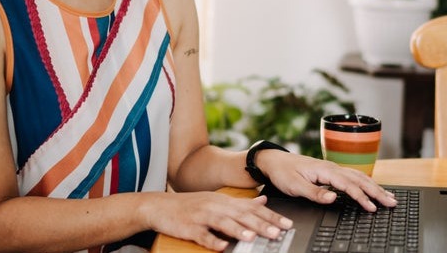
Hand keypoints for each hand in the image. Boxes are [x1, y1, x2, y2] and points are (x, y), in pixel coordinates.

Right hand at [147, 192, 292, 250]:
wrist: (159, 206)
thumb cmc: (191, 206)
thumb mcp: (218, 201)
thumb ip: (241, 202)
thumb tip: (263, 201)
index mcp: (225, 201)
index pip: (252, 209)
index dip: (271, 216)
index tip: (287, 224)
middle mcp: (216, 206)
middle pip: (241, 215)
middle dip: (261, 224)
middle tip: (277, 232)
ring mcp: (202, 216)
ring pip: (223, 223)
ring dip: (239, 230)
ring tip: (253, 237)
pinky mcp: (189, 227)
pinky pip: (202, 235)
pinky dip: (212, 241)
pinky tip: (222, 247)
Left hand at [257, 151, 397, 211]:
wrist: (274, 160)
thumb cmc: (283, 173)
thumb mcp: (295, 186)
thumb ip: (315, 193)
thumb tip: (333, 198)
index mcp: (325, 170)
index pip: (349, 185)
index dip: (362, 197)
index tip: (372, 207)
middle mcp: (332, 168)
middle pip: (360, 179)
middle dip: (377, 191)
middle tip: (392, 202)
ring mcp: (333, 169)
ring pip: (359, 177)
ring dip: (375, 187)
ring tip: (388, 196)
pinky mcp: (331, 171)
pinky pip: (353, 176)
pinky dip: (366, 182)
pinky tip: (372, 188)